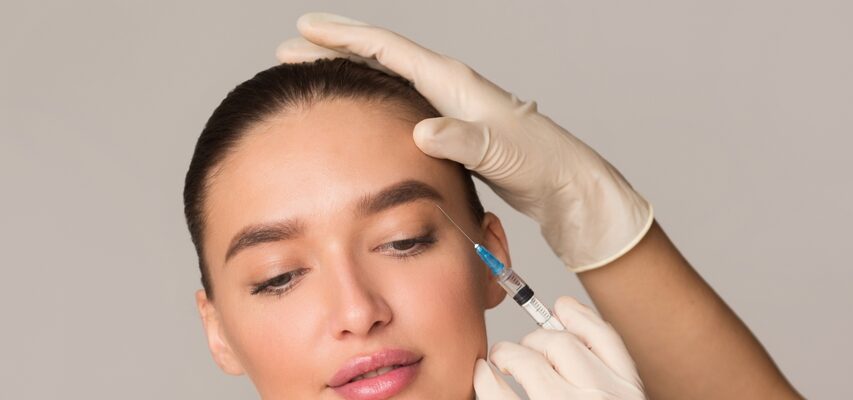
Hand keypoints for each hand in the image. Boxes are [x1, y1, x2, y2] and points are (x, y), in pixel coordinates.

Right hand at [276, 12, 653, 271]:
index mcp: (452, 82)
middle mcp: (447, 85)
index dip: (344, 37)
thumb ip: (461, 139)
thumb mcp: (498, 152)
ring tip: (311, 73)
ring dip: (347, 72)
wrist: (564, 184)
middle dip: (333, 49)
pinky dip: (369, 98)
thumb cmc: (537, 164)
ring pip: (385, 78)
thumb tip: (422, 129)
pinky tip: (357, 110)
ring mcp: (448, 105)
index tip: (306, 28)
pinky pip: (397, 102)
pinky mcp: (450, 127)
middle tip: (289, 47)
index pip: (388, 50)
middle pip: (379, 57)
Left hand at [474, 296, 645, 398]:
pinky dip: (486, 379)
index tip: (558, 307)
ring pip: (530, 361)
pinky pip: (501, 394)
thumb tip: (563, 309)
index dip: (576, 316)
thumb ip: (604, 367)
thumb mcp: (621, 398)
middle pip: (561, 343)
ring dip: (509, 354)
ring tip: (501, 359)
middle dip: (536, 340)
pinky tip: (483, 375)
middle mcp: (603, 397)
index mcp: (629, 392)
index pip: (603, 338)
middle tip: (522, 349)